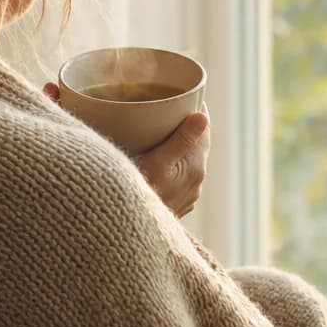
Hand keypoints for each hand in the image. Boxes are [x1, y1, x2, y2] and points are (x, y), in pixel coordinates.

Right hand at [44, 83, 210, 217]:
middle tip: (159, 104)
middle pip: (191, 140)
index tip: (178, 92)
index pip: (202, 126)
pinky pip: (170, 175)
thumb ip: (181, 140)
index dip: (193, 107)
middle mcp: (194, 181)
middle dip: (178, 122)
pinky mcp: (169, 203)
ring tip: (151, 128)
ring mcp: (182, 194)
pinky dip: (162, 163)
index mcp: (195, 166)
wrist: (123, 234)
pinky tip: (147, 158)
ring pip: (180, 158)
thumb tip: (202, 116)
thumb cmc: (140, 195)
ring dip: (170, 143)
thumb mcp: (158, 165)